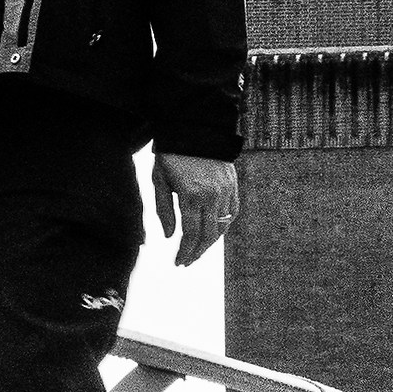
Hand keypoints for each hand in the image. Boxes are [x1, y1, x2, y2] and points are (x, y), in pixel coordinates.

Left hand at [151, 152, 239, 267]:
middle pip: (208, 235)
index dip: (185, 251)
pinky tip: (212, 233)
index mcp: (191, 195)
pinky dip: (223, 226)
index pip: (191, 233)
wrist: (194, 128)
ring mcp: (226, 191)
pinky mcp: (233, 186)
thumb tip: (169, 236)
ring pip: (222, 227)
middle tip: (186, 262)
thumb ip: (164, 210)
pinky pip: (232, 213)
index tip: (178, 262)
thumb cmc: (170, 154)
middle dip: (196, 252)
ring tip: (197, 250)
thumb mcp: (159, 180)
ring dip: (210, 242)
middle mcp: (213, 196)